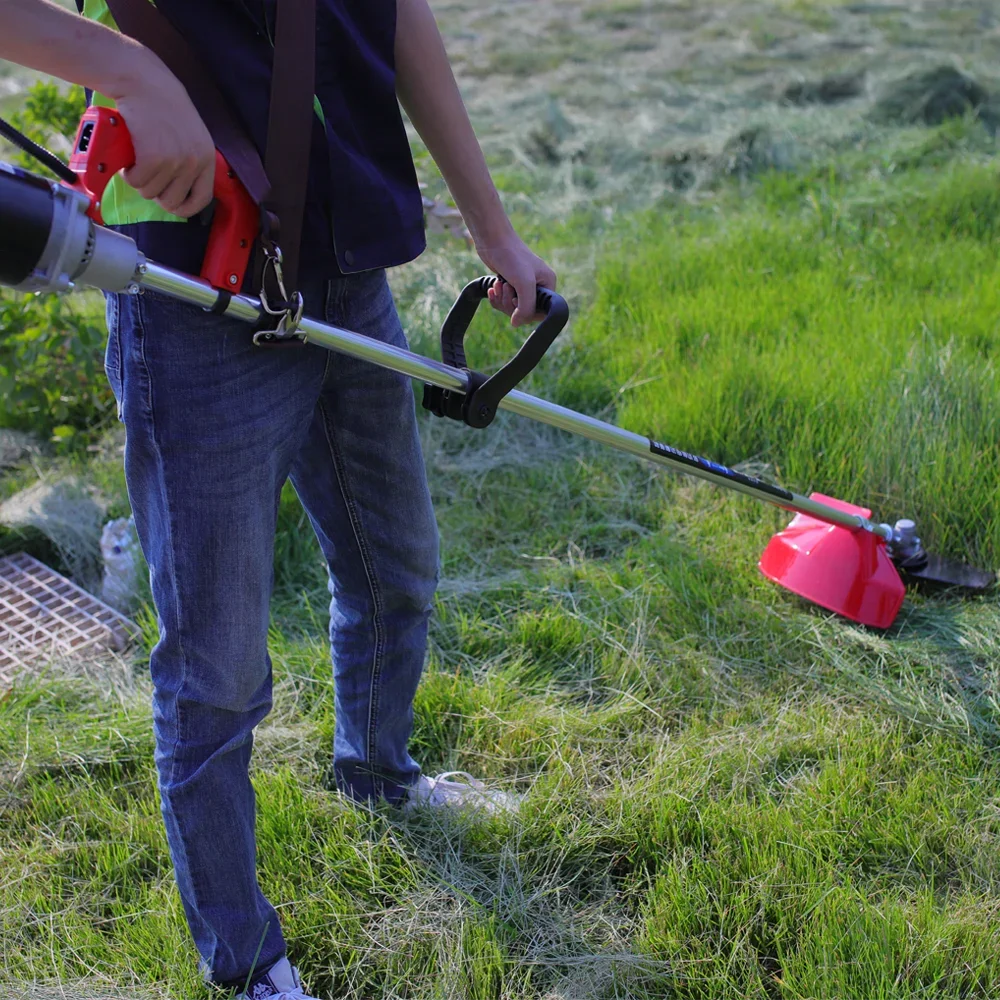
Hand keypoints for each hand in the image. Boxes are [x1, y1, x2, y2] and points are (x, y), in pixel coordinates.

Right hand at [108, 61, 214, 217]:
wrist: (143, 81)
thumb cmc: (162, 105)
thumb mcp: (189, 134)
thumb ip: (190, 158)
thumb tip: (180, 189)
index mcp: (206, 158)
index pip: (202, 199)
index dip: (185, 208)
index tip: (172, 205)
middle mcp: (195, 162)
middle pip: (172, 201)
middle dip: (155, 193)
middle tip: (146, 176)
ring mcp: (175, 161)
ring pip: (150, 192)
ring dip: (139, 180)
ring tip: (137, 159)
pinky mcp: (154, 158)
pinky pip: (136, 181)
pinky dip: (128, 173)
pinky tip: (129, 157)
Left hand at [477, 234, 556, 327]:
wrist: (493, 239)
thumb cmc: (512, 257)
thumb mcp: (524, 284)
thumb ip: (525, 307)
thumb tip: (517, 324)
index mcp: (547, 284)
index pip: (541, 311)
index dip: (527, 313)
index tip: (517, 301)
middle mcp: (537, 285)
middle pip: (525, 311)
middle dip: (511, 304)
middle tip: (506, 288)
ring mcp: (522, 285)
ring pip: (512, 308)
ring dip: (502, 299)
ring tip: (499, 284)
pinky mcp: (509, 283)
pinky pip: (503, 301)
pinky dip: (497, 297)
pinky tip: (493, 287)